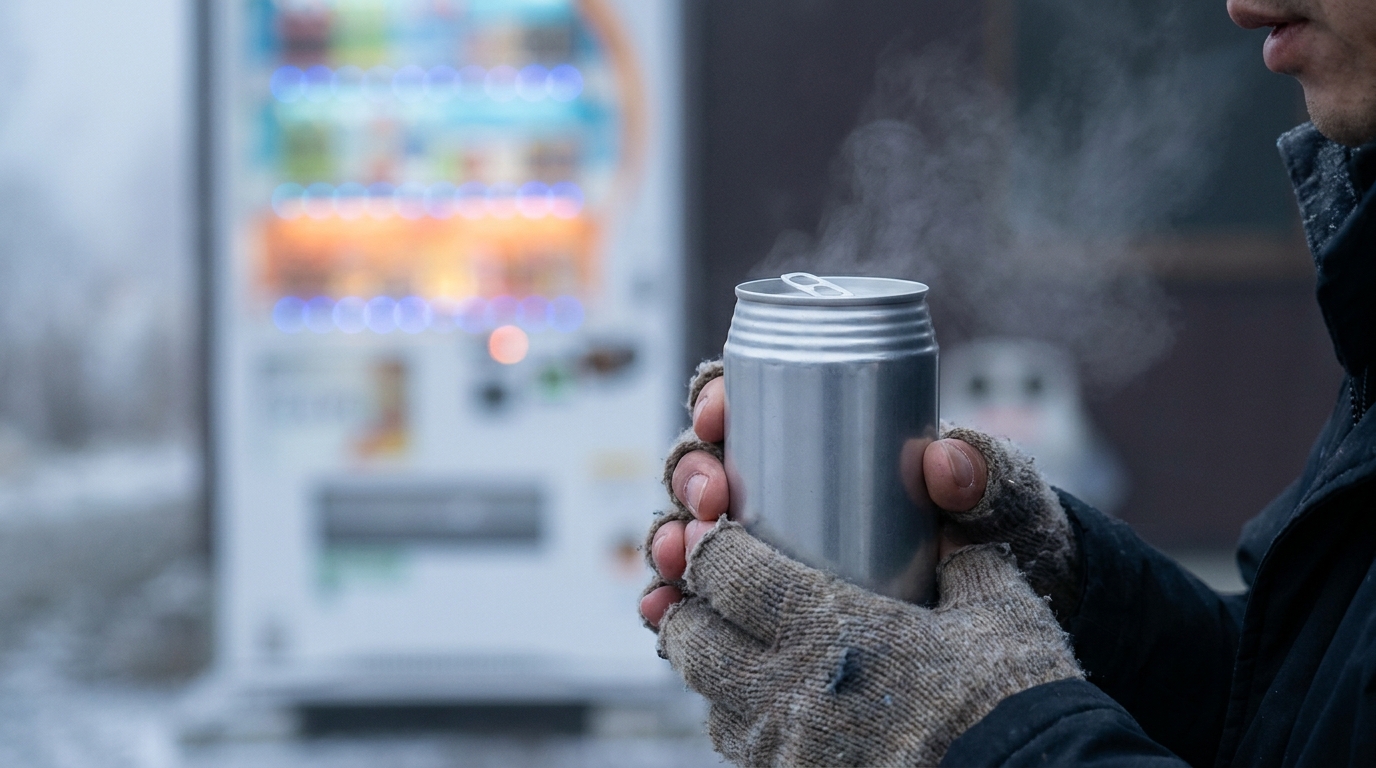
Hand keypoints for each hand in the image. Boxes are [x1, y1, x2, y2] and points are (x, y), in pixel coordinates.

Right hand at [642, 362, 1080, 626]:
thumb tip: (945, 461)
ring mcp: (767, 544)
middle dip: (689, 474)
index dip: (716, 397)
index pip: (751, 396)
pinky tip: (661, 613)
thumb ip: (986, 471)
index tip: (718, 415)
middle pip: (708, 461)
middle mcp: (783, 482)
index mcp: (826, 431)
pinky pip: (701, 597)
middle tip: (708, 502)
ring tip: (674, 563)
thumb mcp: (1000, 494)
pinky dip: (672, 601)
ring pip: (692, 528)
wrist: (1008, 613)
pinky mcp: (760, 602)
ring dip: (670, 537)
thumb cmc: (995, 531)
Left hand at [656, 521, 1080, 765]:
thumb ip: (964, 558)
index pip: (728, 574)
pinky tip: (779, 716)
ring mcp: (789, 755)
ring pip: (716, 709)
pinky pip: (750, 758)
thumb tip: (950, 526)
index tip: (713, 533)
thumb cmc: (1015, 696)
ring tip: (737, 656)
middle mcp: (790, 694)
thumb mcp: (999, 606)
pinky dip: (750, 731)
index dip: (709, 547)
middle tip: (701, 594)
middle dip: (688, 611)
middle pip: (694, 643)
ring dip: (715, 676)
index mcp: (828, 629)